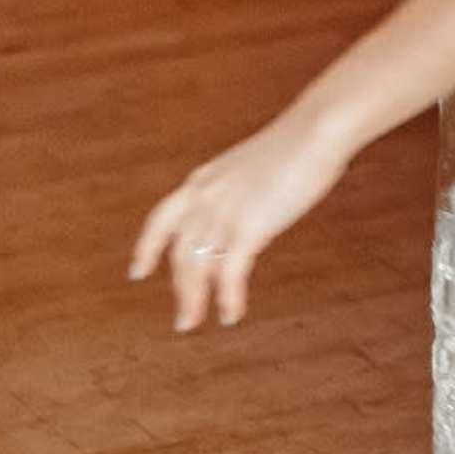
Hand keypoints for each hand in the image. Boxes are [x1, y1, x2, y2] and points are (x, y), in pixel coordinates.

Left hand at [128, 105, 353, 331]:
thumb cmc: (298, 144)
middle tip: (184, 319)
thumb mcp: (254, 167)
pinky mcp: (248, 227)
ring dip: (193, 300)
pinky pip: (229, 274)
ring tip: (193, 323)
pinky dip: (228, 299)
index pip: (161, 219)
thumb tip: (249, 213)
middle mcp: (205, 198)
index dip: (147, 248)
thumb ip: (241, 192)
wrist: (316, 130)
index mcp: (204, 180)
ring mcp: (224, 212)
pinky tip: (231, 315)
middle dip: (180, 289)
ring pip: (197, 268)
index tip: (137, 272)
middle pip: (180, 253)